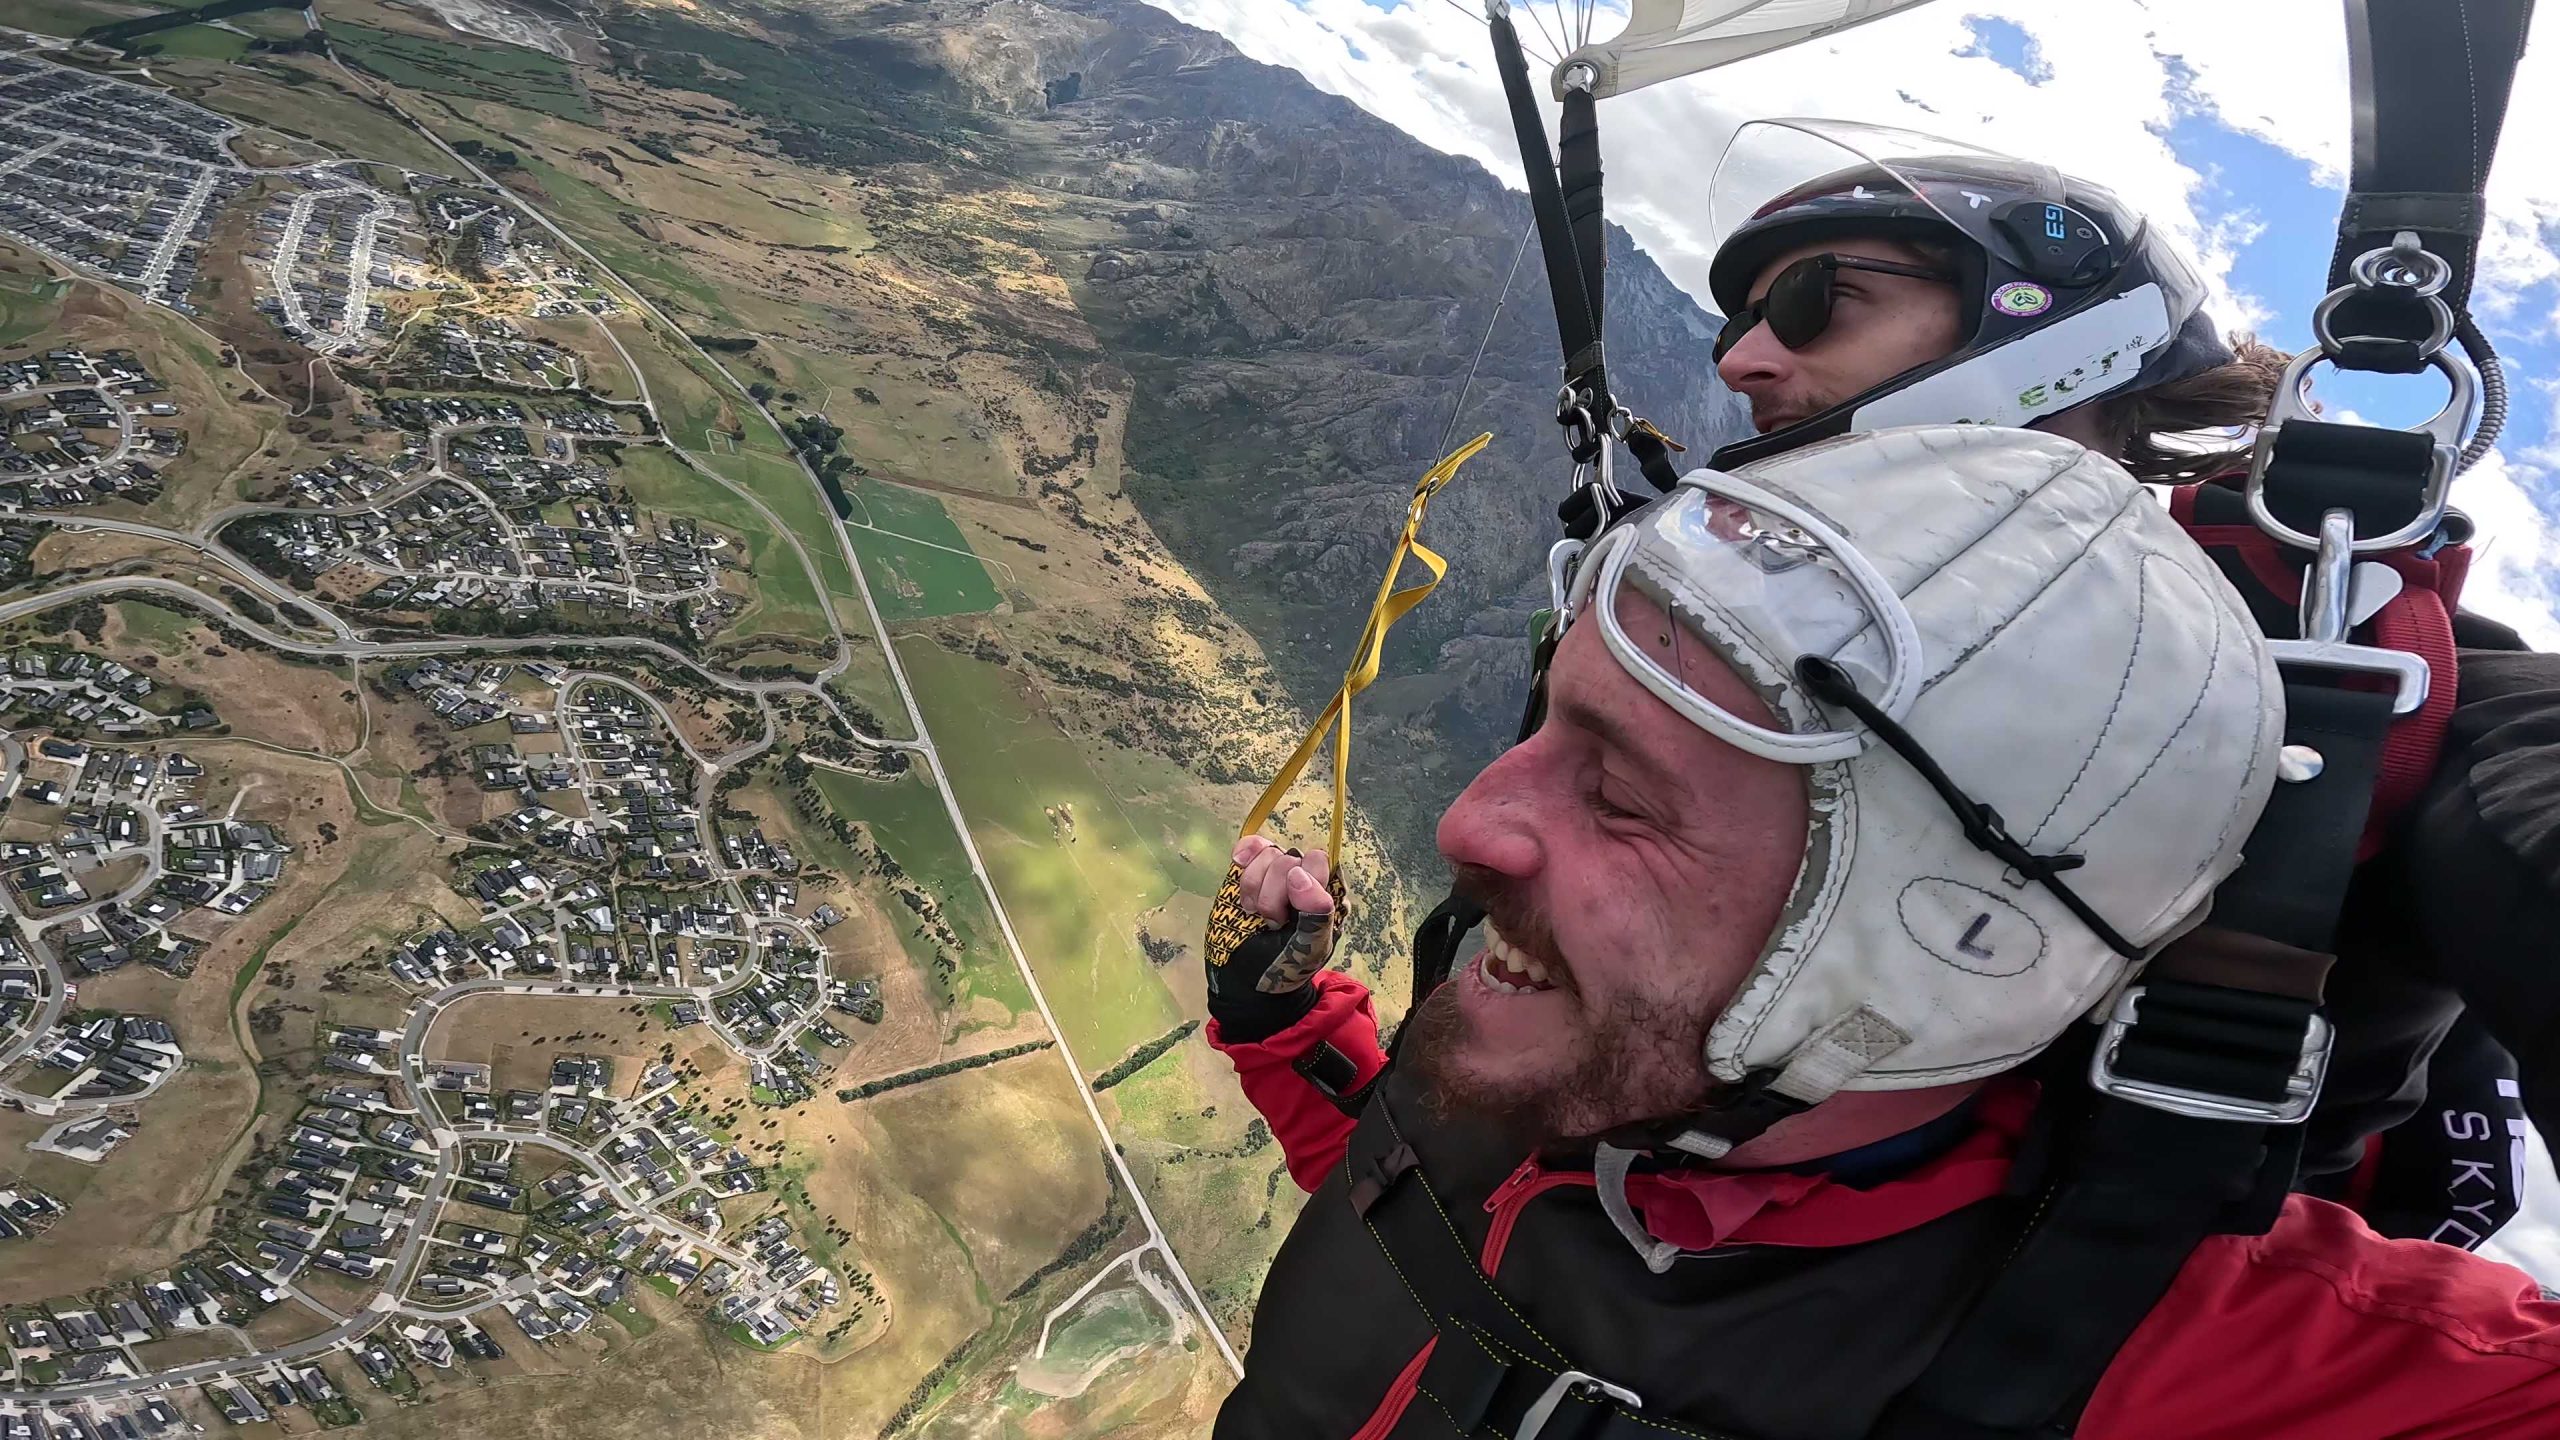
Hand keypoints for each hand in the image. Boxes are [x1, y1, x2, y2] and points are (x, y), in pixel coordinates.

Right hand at [1203, 834, 1342, 1039]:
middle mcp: (1305, 877)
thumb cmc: (1284, 967)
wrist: (1247, 980)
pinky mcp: (1251, 870)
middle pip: (1288, 857)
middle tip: (1271, 922)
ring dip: (1254, 885)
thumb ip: (1315, 913)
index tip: (1287, 916)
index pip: (1317, 862)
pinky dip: (1244, 854)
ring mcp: (1277, 872)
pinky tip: (1239, 865)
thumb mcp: (1308, 948)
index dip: (1298, 884)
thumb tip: (1298, 873)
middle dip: (1272, 893)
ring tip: (1255, 913)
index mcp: (1327, 892)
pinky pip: (1251, 846)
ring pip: (1267, 852)